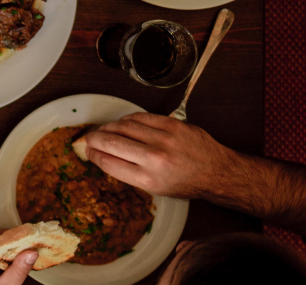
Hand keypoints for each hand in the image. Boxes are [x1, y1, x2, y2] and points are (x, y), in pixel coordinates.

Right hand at [82, 112, 236, 199]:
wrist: (217, 172)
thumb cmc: (185, 183)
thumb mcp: (154, 187)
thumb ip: (127, 171)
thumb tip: (102, 155)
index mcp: (147, 179)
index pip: (107, 161)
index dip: (92, 154)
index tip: (88, 151)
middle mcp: (154, 158)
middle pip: (109, 141)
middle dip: (93, 138)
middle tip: (89, 139)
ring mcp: (163, 138)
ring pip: (121, 125)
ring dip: (108, 127)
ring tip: (105, 131)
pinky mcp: (171, 124)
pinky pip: (138, 117)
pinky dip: (126, 120)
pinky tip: (124, 124)